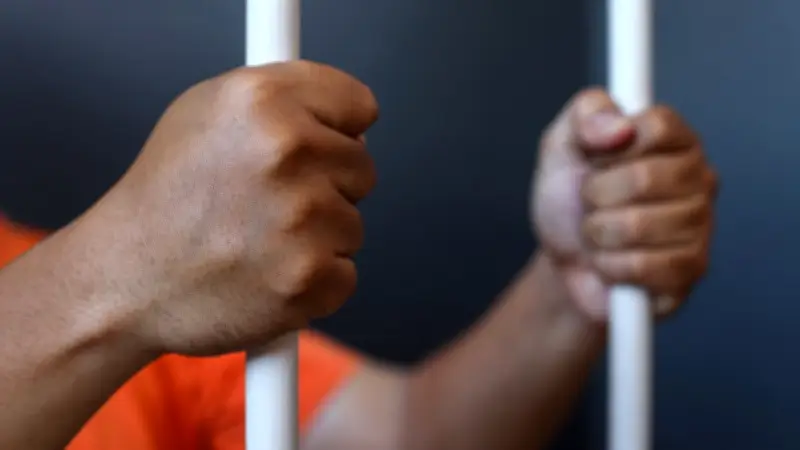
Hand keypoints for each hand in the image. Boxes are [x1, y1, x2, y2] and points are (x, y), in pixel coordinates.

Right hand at [83, 61, 378, 354]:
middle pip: (362, 167)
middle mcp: (287, 151)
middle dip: (326, 186)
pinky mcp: (310, 279)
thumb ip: (284, 100)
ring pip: (353, 225)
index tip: (320, 143)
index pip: (358, 105)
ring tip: (258, 241)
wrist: (127, 278)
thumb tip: (354, 125)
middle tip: (267, 204)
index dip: (338, 128)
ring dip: (317, 238)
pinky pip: (344, 275)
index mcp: (263, 100)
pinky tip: (267, 275)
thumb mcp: (209, 110)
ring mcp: (302, 219)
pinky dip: (314, 282)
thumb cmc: (168, 197)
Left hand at [532, 88, 716, 321]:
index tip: (593, 158)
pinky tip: (610, 261)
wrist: (563, 258)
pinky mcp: (691, 269)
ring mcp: (701, 224)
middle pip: (645, 177)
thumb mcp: (562, 143)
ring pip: (639, 225)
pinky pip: (642, 266)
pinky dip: (609, 265)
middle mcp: (698, 176)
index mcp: (674, 138)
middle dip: (595, 194)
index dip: (611, 146)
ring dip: (598, 233)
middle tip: (590, 202)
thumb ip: (586, 115)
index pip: (657, 126)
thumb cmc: (569, 198)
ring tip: (599, 232)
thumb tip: (620, 125)